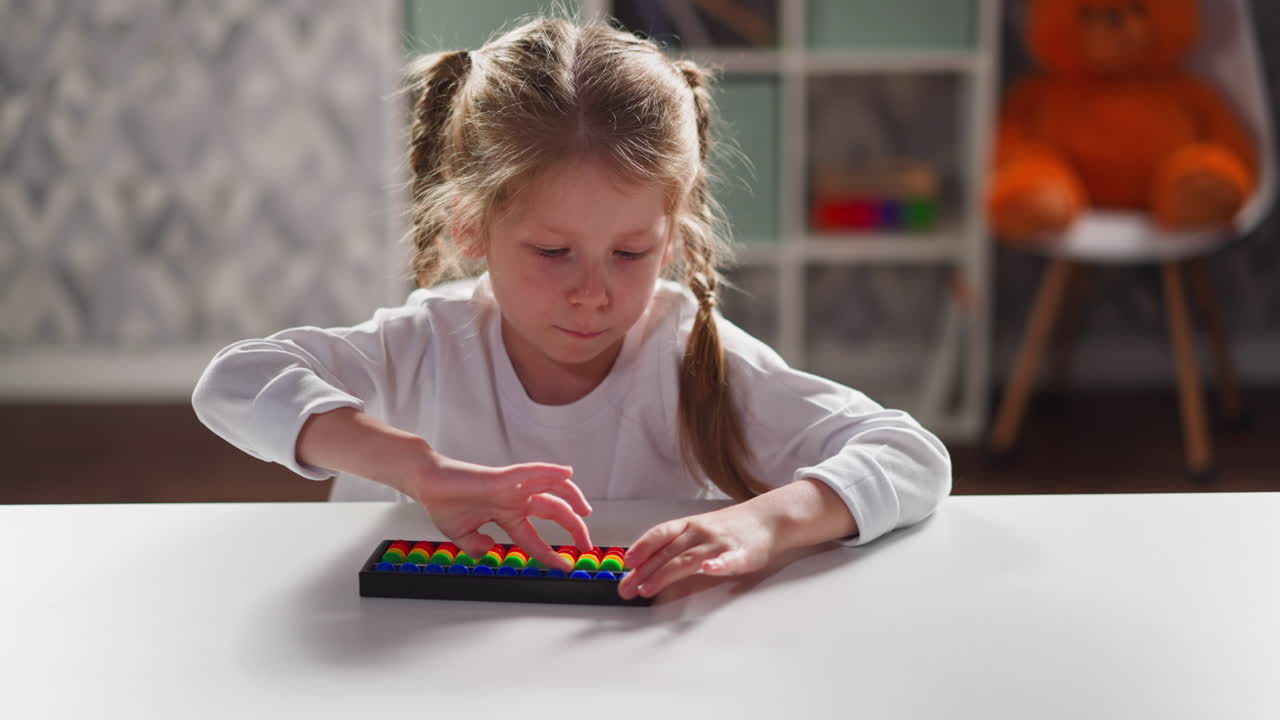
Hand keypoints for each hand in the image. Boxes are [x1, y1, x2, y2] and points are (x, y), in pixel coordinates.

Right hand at [408, 452, 593, 572]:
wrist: (427, 484)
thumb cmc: (443, 503)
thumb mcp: (462, 536)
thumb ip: (477, 547)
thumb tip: (490, 551)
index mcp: (507, 515)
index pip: (535, 537)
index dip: (551, 554)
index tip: (565, 566)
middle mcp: (514, 500)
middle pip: (555, 511)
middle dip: (574, 528)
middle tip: (586, 545)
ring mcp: (511, 487)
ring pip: (552, 488)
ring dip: (573, 497)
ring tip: (586, 512)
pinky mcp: (503, 476)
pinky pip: (532, 471)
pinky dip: (551, 470)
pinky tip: (566, 472)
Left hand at [618, 503, 775, 600]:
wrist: (769, 518)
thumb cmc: (731, 528)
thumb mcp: (700, 531)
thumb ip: (677, 547)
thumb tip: (648, 567)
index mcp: (690, 525)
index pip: (660, 534)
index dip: (641, 547)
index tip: (627, 563)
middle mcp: (701, 532)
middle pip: (668, 552)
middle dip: (644, 572)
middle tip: (627, 589)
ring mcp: (720, 543)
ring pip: (689, 559)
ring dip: (666, 573)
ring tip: (649, 587)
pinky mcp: (742, 555)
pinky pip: (729, 560)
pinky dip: (719, 564)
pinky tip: (710, 568)